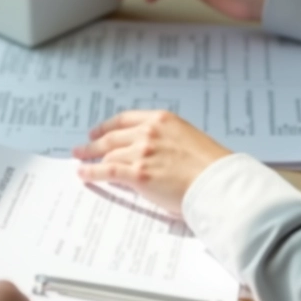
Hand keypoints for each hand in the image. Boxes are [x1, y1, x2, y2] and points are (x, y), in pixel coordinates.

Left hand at [73, 111, 231, 214]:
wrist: (218, 182)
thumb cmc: (210, 165)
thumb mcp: (186, 138)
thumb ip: (165, 139)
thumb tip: (148, 151)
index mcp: (162, 120)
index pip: (125, 119)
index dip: (107, 126)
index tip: (97, 131)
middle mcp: (149, 132)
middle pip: (112, 136)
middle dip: (93, 143)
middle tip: (82, 147)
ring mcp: (142, 152)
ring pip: (109, 155)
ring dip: (92, 159)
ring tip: (82, 163)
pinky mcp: (138, 174)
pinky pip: (106, 171)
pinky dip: (91, 172)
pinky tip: (83, 174)